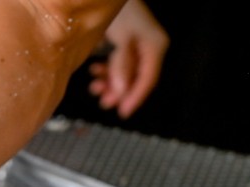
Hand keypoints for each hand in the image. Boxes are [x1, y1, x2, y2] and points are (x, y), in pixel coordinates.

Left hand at [88, 0, 168, 118]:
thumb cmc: (120, 10)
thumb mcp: (122, 38)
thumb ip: (122, 64)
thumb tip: (121, 91)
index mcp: (155, 46)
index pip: (148, 79)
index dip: (135, 98)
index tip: (122, 113)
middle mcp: (149, 48)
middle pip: (136, 79)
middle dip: (118, 91)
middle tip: (103, 102)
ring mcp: (138, 46)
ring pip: (125, 74)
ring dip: (110, 82)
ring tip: (94, 85)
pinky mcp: (126, 44)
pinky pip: (118, 65)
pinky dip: (107, 71)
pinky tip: (95, 71)